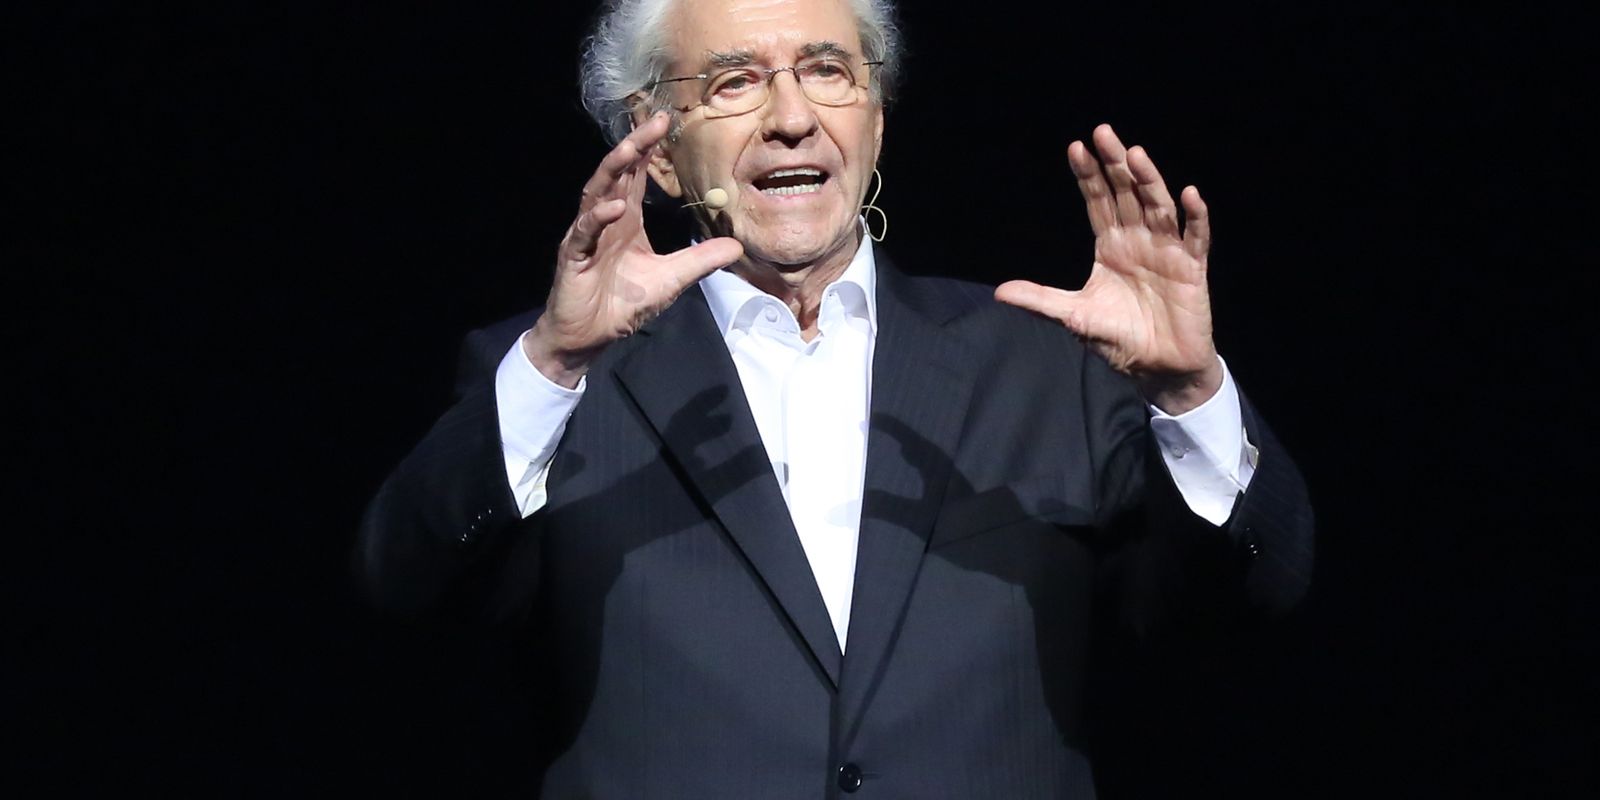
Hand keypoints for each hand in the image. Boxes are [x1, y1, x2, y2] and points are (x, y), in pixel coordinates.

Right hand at [525, 112, 743, 386]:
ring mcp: (586, 236)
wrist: (588, 337)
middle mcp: (604, 220)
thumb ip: (700, 260)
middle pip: (617, 174)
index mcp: (625, 220)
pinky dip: (598, 219)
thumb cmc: (621, 304)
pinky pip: (584, 233)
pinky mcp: (573, 257)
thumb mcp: (671, 279)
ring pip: (596, 194)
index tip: (665, 122)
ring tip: (630, 149)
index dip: (648, 149)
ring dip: (613, 171)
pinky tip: (613, 208)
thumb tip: (737, 247)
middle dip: (634, 146)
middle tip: (654, 121)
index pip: (636, 176)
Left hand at [995, 124, 1221, 413]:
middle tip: (1103, 133)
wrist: (1158, 368)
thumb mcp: (1074, 317)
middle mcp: (1138, 240)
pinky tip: (1189, 194)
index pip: (1097, 202)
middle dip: (1115, 164)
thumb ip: (1041, 300)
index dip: (1088, 176)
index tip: (1075, 147)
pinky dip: (1195, 216)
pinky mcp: (1192, 268)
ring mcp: (1167, 250)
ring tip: (1135, 154)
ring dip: (1149, 180)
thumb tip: (999, 292)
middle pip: (1126, 194)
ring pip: (1158, 206)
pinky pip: (1196, 236)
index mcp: (1110, 246)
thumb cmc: (1119, 337)